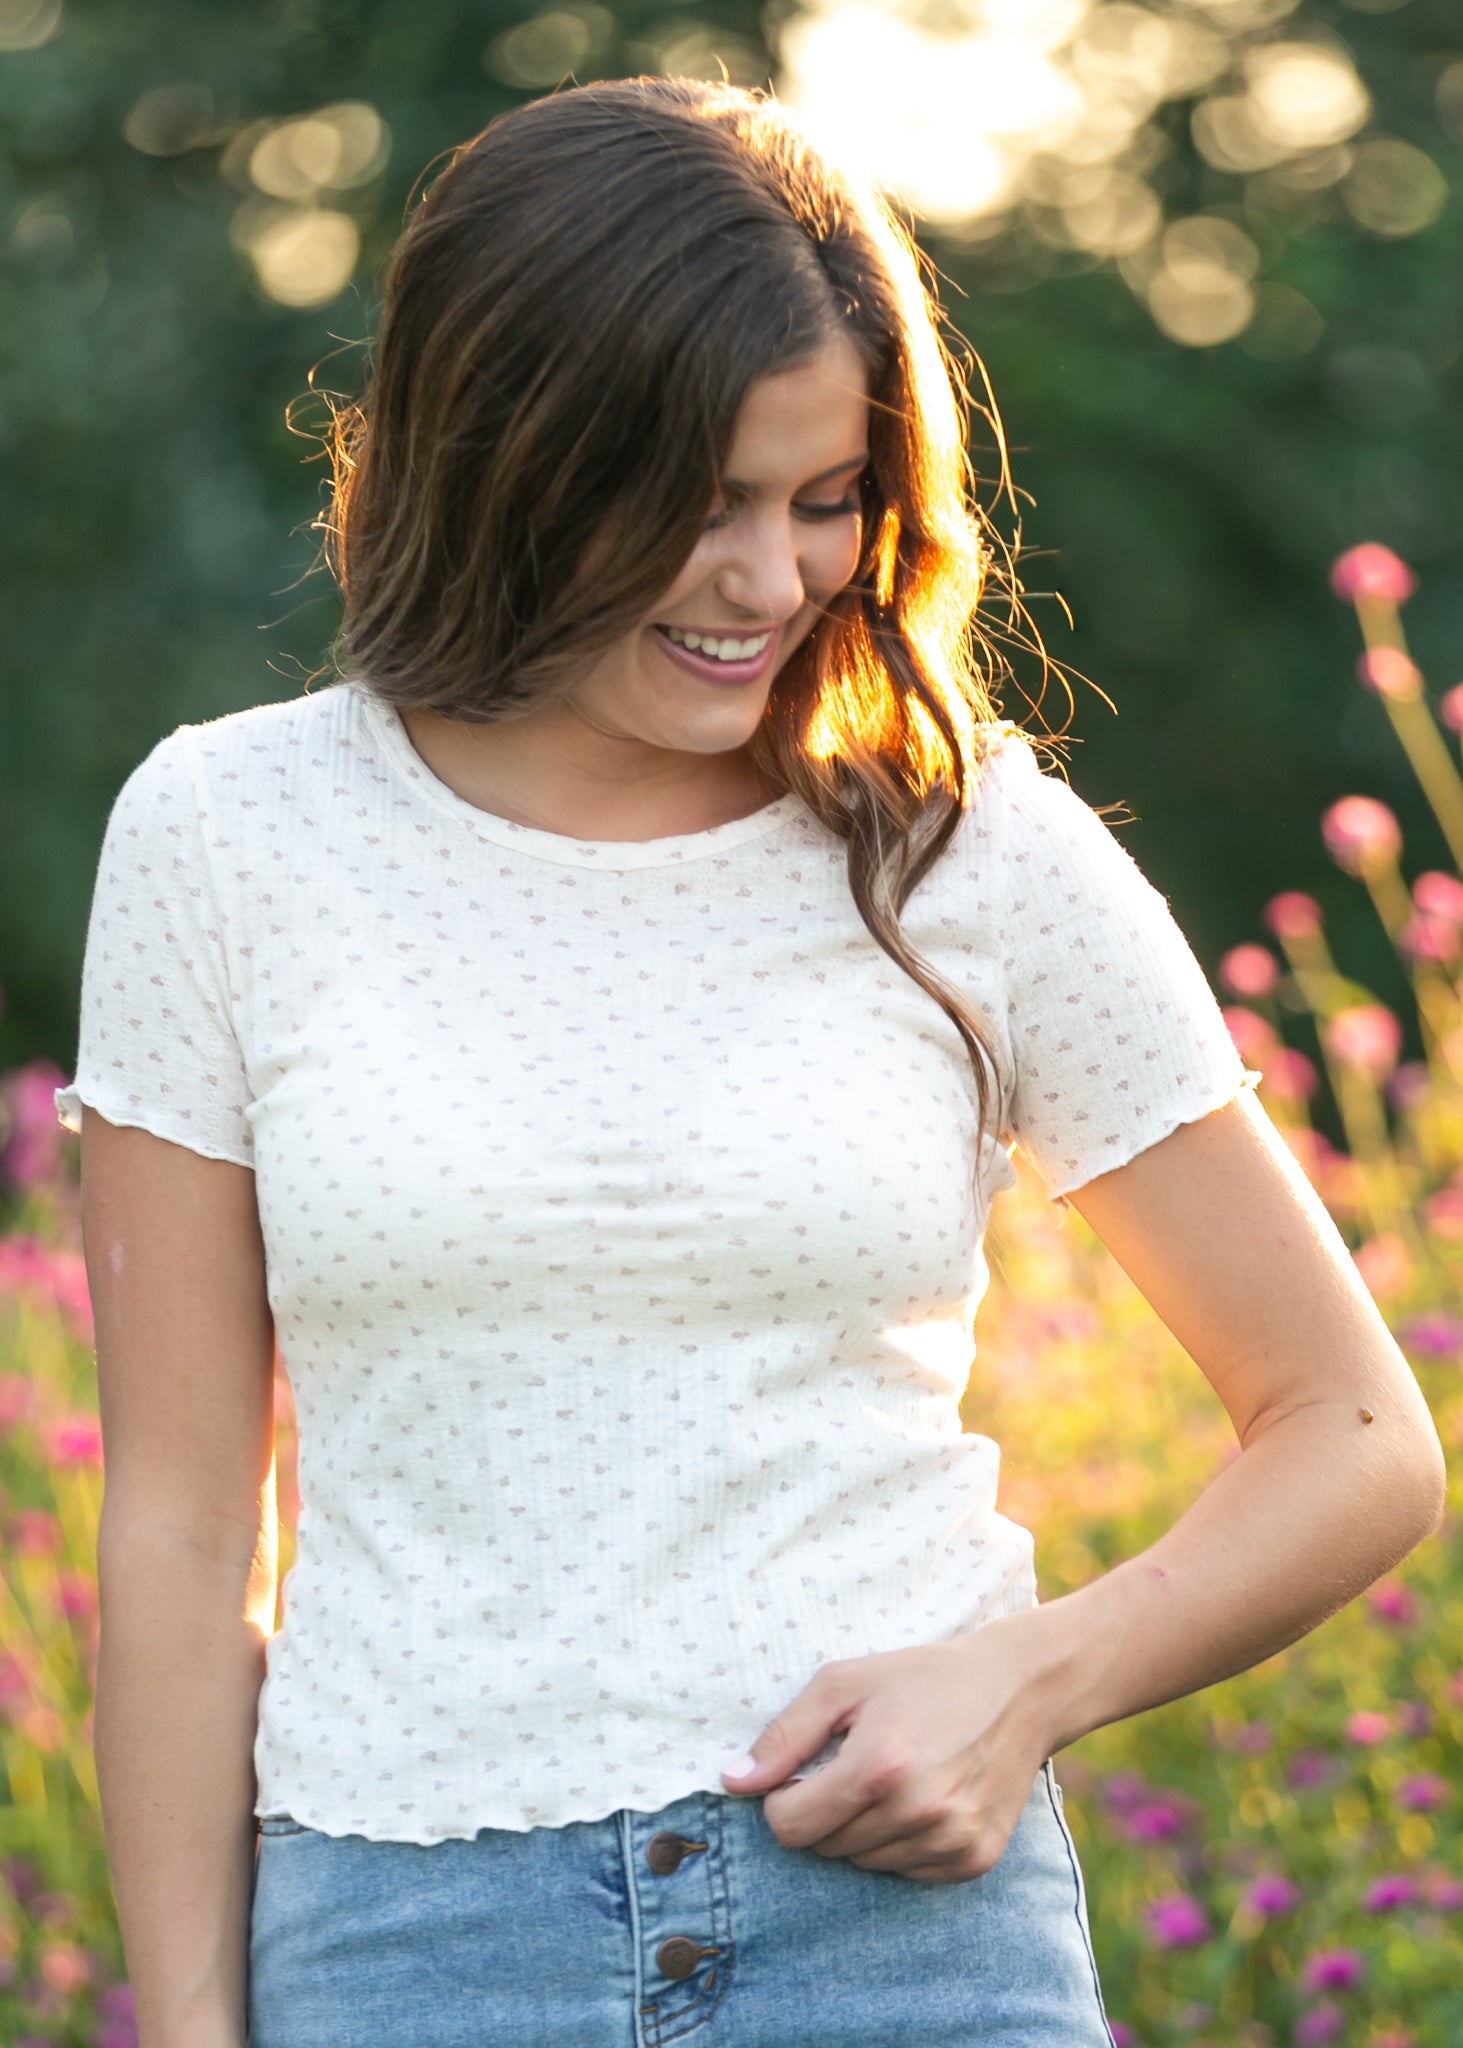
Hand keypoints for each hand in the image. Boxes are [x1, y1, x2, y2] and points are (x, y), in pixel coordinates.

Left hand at [718, 1615, 1058, 1884]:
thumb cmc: (921, 1678)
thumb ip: (783, 1736)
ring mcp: (950, 1842)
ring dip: (863, 1830)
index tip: (803, 1774)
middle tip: (856, 1766)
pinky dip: (901, 1844)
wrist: (1019, 1689)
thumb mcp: (844, 1683)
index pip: (790, 1827)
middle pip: (826, 1849)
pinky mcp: (974, 1860)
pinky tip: (922, 1800)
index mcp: (878, 1767)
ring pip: (864, 1865)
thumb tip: (732, 1782)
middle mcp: (917, 1813)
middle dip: (825, 1812)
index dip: (783, 1801)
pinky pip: (906, 1874)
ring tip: (893, 1778)